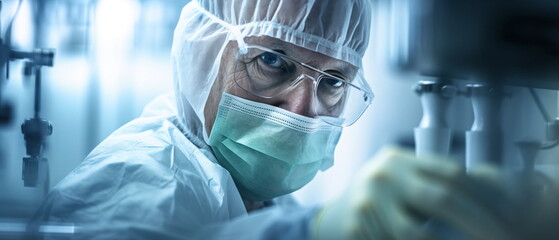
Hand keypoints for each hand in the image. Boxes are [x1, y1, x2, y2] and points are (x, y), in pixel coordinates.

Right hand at [312, 146, 511, 239]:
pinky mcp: (358, 229)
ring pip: (418, 232)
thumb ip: (434, 181)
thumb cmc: (379, 197)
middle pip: (440, 197)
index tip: (508, 215)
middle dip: (479, 221)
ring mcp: (367, 204)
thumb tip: (494, 194)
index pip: (450, 172)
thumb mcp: (403, 179)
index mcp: (398, 159)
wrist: (336, 216)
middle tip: (504, 236)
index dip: (485, 195)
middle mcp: (382, 176)